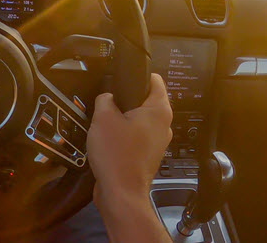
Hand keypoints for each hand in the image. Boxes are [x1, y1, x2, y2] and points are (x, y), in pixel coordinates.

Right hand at [88, 73, 171, 203]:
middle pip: (146, 101)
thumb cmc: (116, 152)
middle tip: (106, 102)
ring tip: (104, 122)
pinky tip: (108, 140)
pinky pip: (137, 137)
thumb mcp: (103, 118)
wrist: (121, 192)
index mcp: (159, 111)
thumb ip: (105, 99)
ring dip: (124, 119)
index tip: (120, 77)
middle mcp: (164, 125)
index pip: (156, 81)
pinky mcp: (149, 156)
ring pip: (140, 120)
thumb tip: (108, 98)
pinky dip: (125, 135)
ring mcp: (158, 142)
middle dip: (127, 99)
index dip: (138, 75)